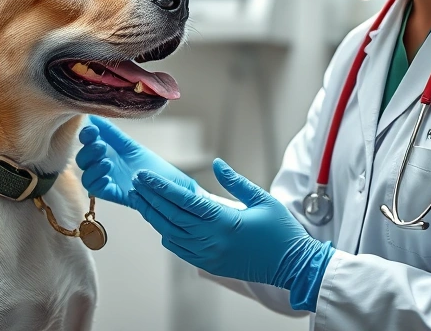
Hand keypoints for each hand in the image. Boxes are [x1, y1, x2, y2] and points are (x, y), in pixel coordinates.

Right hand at [75, 115, 198, 207]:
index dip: (85, 135)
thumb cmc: (147, 162)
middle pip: (82, 159)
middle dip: (88, 150)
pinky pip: (96, 190)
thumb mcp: (129, 144)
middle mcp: (101, 165)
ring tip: (108, 161)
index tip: (92, 130)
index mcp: (104, 150)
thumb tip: (93, 116)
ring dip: (92, 167)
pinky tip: (108, 174)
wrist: (164, 181)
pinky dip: (97, 180)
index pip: (86, 142)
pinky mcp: (111, 193)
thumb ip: (111, 132)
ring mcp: (106, 179)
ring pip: (85, 176)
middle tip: (101, 145)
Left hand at [129, 158, 333, 310]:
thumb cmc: (282, 231)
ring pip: (171, 234)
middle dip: (151, 198)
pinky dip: (168, 234)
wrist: (294, 266)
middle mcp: (212, 240)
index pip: (184, 201)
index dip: (161, 188)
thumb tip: (216, 163)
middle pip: (171, 217)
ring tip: (143, 199)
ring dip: (155, 216)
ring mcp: (209, 256)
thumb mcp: (262, 199)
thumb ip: (236, 181)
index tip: (144, 177)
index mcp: (224, 221)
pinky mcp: (211, 265)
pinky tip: (162, 223)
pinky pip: (180, 250)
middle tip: (136, 183)